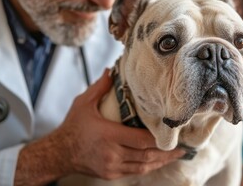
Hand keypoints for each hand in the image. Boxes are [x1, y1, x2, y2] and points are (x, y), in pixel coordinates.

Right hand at [15, 69, 184, 185]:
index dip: (159, 138)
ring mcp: (112, 166)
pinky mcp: (111, 174)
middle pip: (146, 155)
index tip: (173, 132)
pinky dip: (149, 166)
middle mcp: (112, 153)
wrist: (58, 153)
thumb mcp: (83, 104)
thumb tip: (112, 69)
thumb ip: (100, 87)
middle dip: (166, 152)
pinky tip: (159, 161)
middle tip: (183, 146)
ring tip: (176, 154)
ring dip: (161, 161)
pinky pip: (135, 171)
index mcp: (108, 135)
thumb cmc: (73, 127)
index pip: (140, 139)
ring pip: (143, 166)